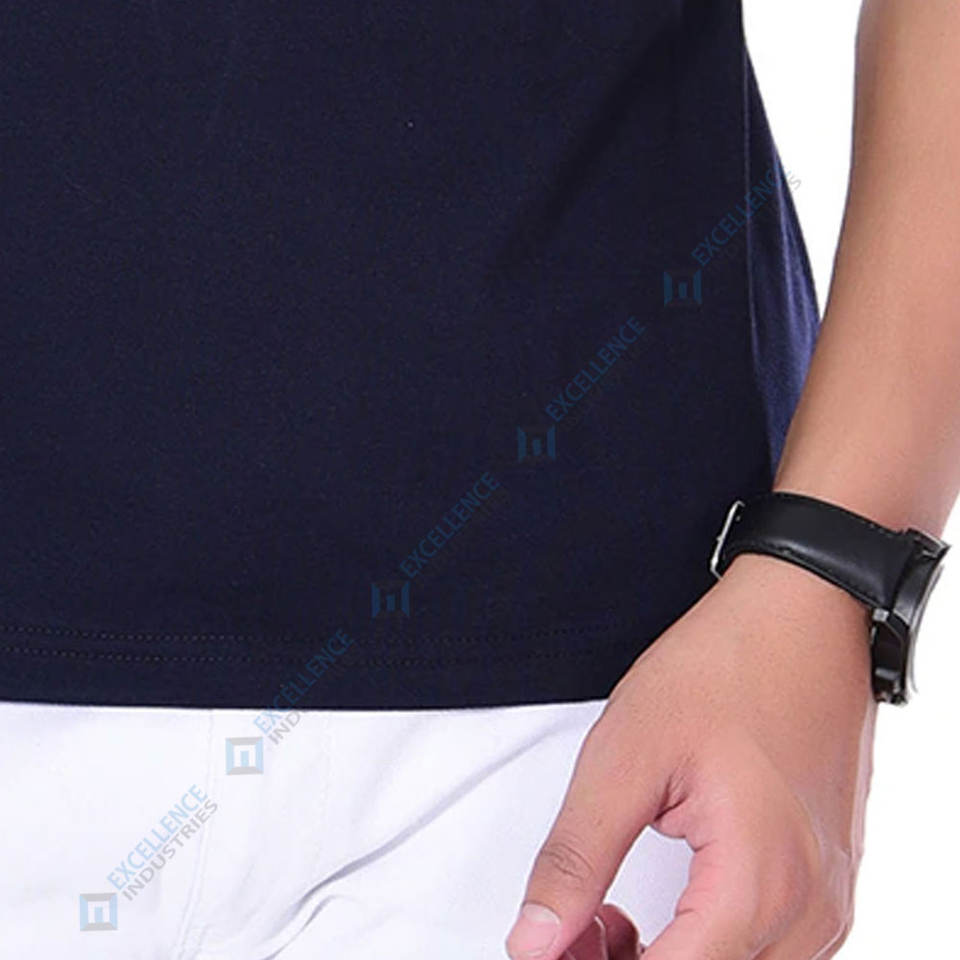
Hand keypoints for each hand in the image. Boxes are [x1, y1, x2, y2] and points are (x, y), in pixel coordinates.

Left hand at [505, 552, 877, 959]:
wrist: (801, 614)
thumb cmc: (726, 665)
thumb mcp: (623, 757)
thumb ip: (576, 860)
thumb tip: (535, 940)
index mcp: (758, 882)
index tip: (552, 947)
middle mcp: (810, 908)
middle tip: (572, 923)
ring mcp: (829, 897)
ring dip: (668, 958)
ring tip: (608, 913)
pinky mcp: (828, 879)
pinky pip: (768, 949)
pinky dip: (708, 944)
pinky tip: (666, 907)